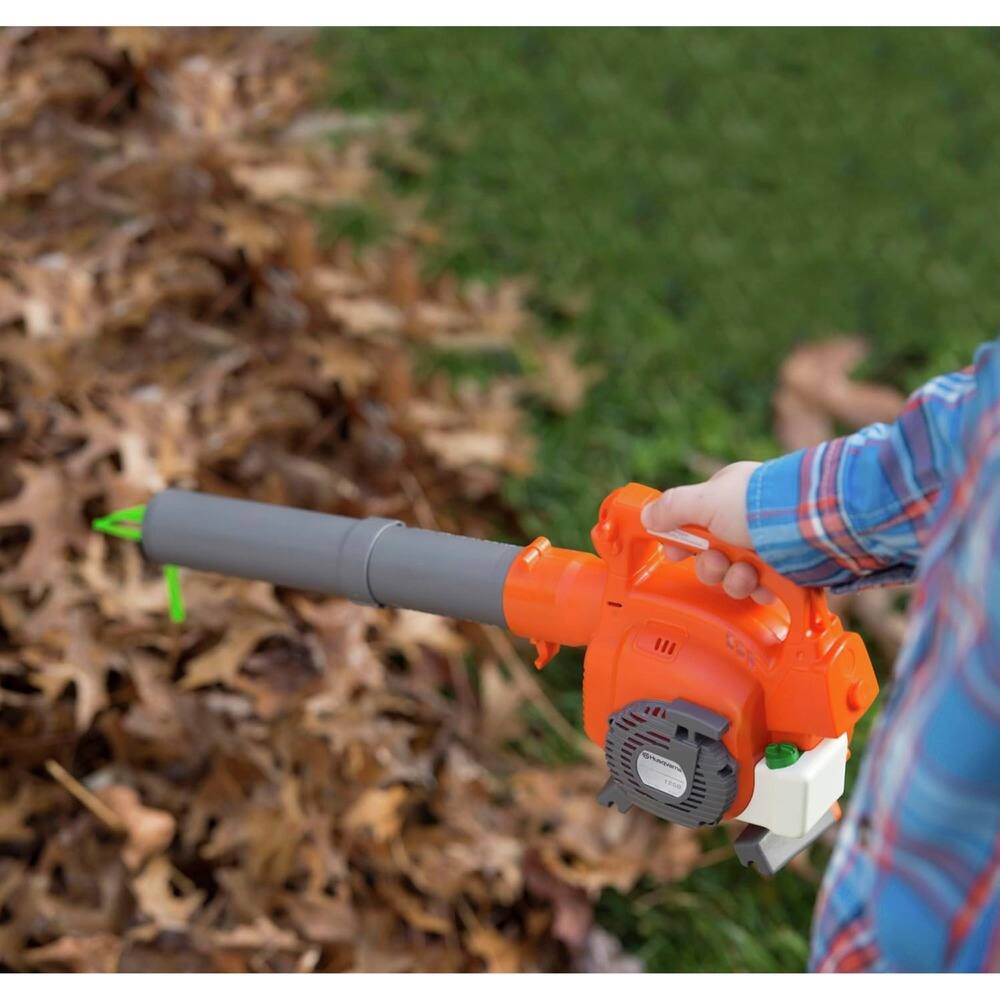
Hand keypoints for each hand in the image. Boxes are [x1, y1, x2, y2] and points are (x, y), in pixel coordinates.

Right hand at [640, 461, 774, 603]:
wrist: (812, 526)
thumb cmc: (758, 506)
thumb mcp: (704, 501)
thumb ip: (671, 508)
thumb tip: (647, 516)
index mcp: (726, 499)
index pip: (692, 524)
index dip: (681, 542)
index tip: (676, 554)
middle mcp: (745, 522)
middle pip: (711, 556)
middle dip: (711, 566)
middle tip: (720, 562)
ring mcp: (766, 546)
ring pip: (734, 575)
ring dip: (735, 580)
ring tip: (748, 574)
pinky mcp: (786, 569)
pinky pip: (761, 588)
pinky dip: (760, 589)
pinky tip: (764, 585)